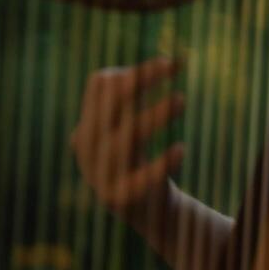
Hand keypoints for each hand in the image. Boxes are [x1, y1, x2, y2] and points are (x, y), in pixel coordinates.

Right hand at [70, 56, 186, 230]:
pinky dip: (161, 163)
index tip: (171, 63)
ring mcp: (99, 173)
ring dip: (154, 116)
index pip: (101, 87)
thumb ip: (143, 95)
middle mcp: (87, 146)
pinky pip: (140, 178)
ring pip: (126, 139)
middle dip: (140, 85)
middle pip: (110, 107)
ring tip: (181, 99)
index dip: (136, 71)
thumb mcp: (133, 124)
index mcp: (87, 124)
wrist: (146, 211)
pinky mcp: (119, 198)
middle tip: (171, 68)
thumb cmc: (139, 157)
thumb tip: (177, 58)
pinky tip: (181, 149)